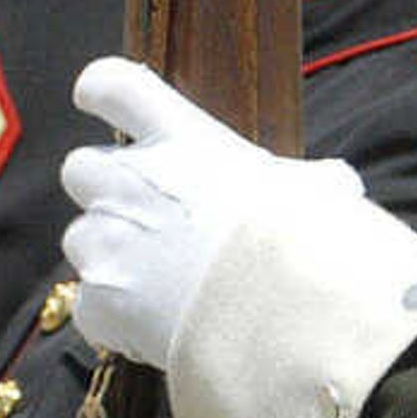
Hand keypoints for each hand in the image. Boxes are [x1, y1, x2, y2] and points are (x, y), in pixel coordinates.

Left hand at [58, 58, 362, 368]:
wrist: (282, 318)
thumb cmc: (306, 247)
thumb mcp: (318, 194)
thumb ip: (308, 183)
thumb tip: (336, 187)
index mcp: (182, 141)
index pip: (116, 86)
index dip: (99, 89)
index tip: (92, 96)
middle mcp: (133, 182)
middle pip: (81, 166)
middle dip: (104, 192)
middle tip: (144, 220)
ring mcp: (109, 240)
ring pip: (80, 238)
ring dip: (110, 257)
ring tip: (160, 287)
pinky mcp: (99, 298)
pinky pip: (88, 304)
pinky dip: (112, 318)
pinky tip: (153, 332)